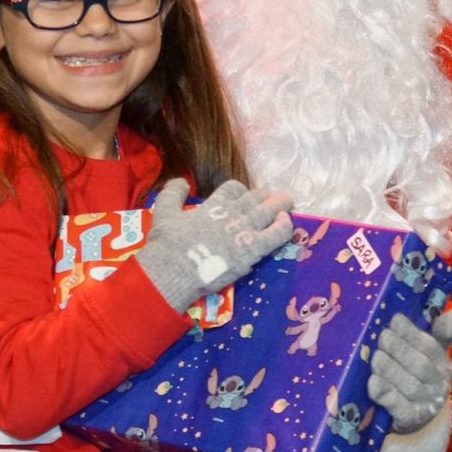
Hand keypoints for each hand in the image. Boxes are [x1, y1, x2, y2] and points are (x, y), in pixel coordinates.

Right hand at [135, 178, 294, 310]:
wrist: (174, 270)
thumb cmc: (167, 244)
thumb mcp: (163, 212)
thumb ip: (172, 194)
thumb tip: (181, 181)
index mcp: (213, 205)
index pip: (234, 189)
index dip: (241, 191)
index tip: (244, 195)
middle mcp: (232, 213)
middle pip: (255, 198)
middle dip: (265, 196)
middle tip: (274, 197)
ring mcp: (244, 230)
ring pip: (269, 211)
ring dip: (281, 204)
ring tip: (288, 202)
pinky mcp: (253, 250)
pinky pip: (276, 234)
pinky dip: (284, 227)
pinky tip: (288, 223)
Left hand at [368, 309, 451, 433]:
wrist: (417, 416)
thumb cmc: (419, 375)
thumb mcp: (431, 354)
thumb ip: (440, 333)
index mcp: (443, 364)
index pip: (431, 347)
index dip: (412, 333)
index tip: (395, 320)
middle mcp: (438, 385)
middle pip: (419, 366)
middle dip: (399, 349)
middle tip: (382, 337)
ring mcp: (424, 404)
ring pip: (408, 386)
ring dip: (389, 369)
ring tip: (375, 357)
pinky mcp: (408, 420)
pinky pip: (397, 407)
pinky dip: (385, 393)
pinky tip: (373, 382)